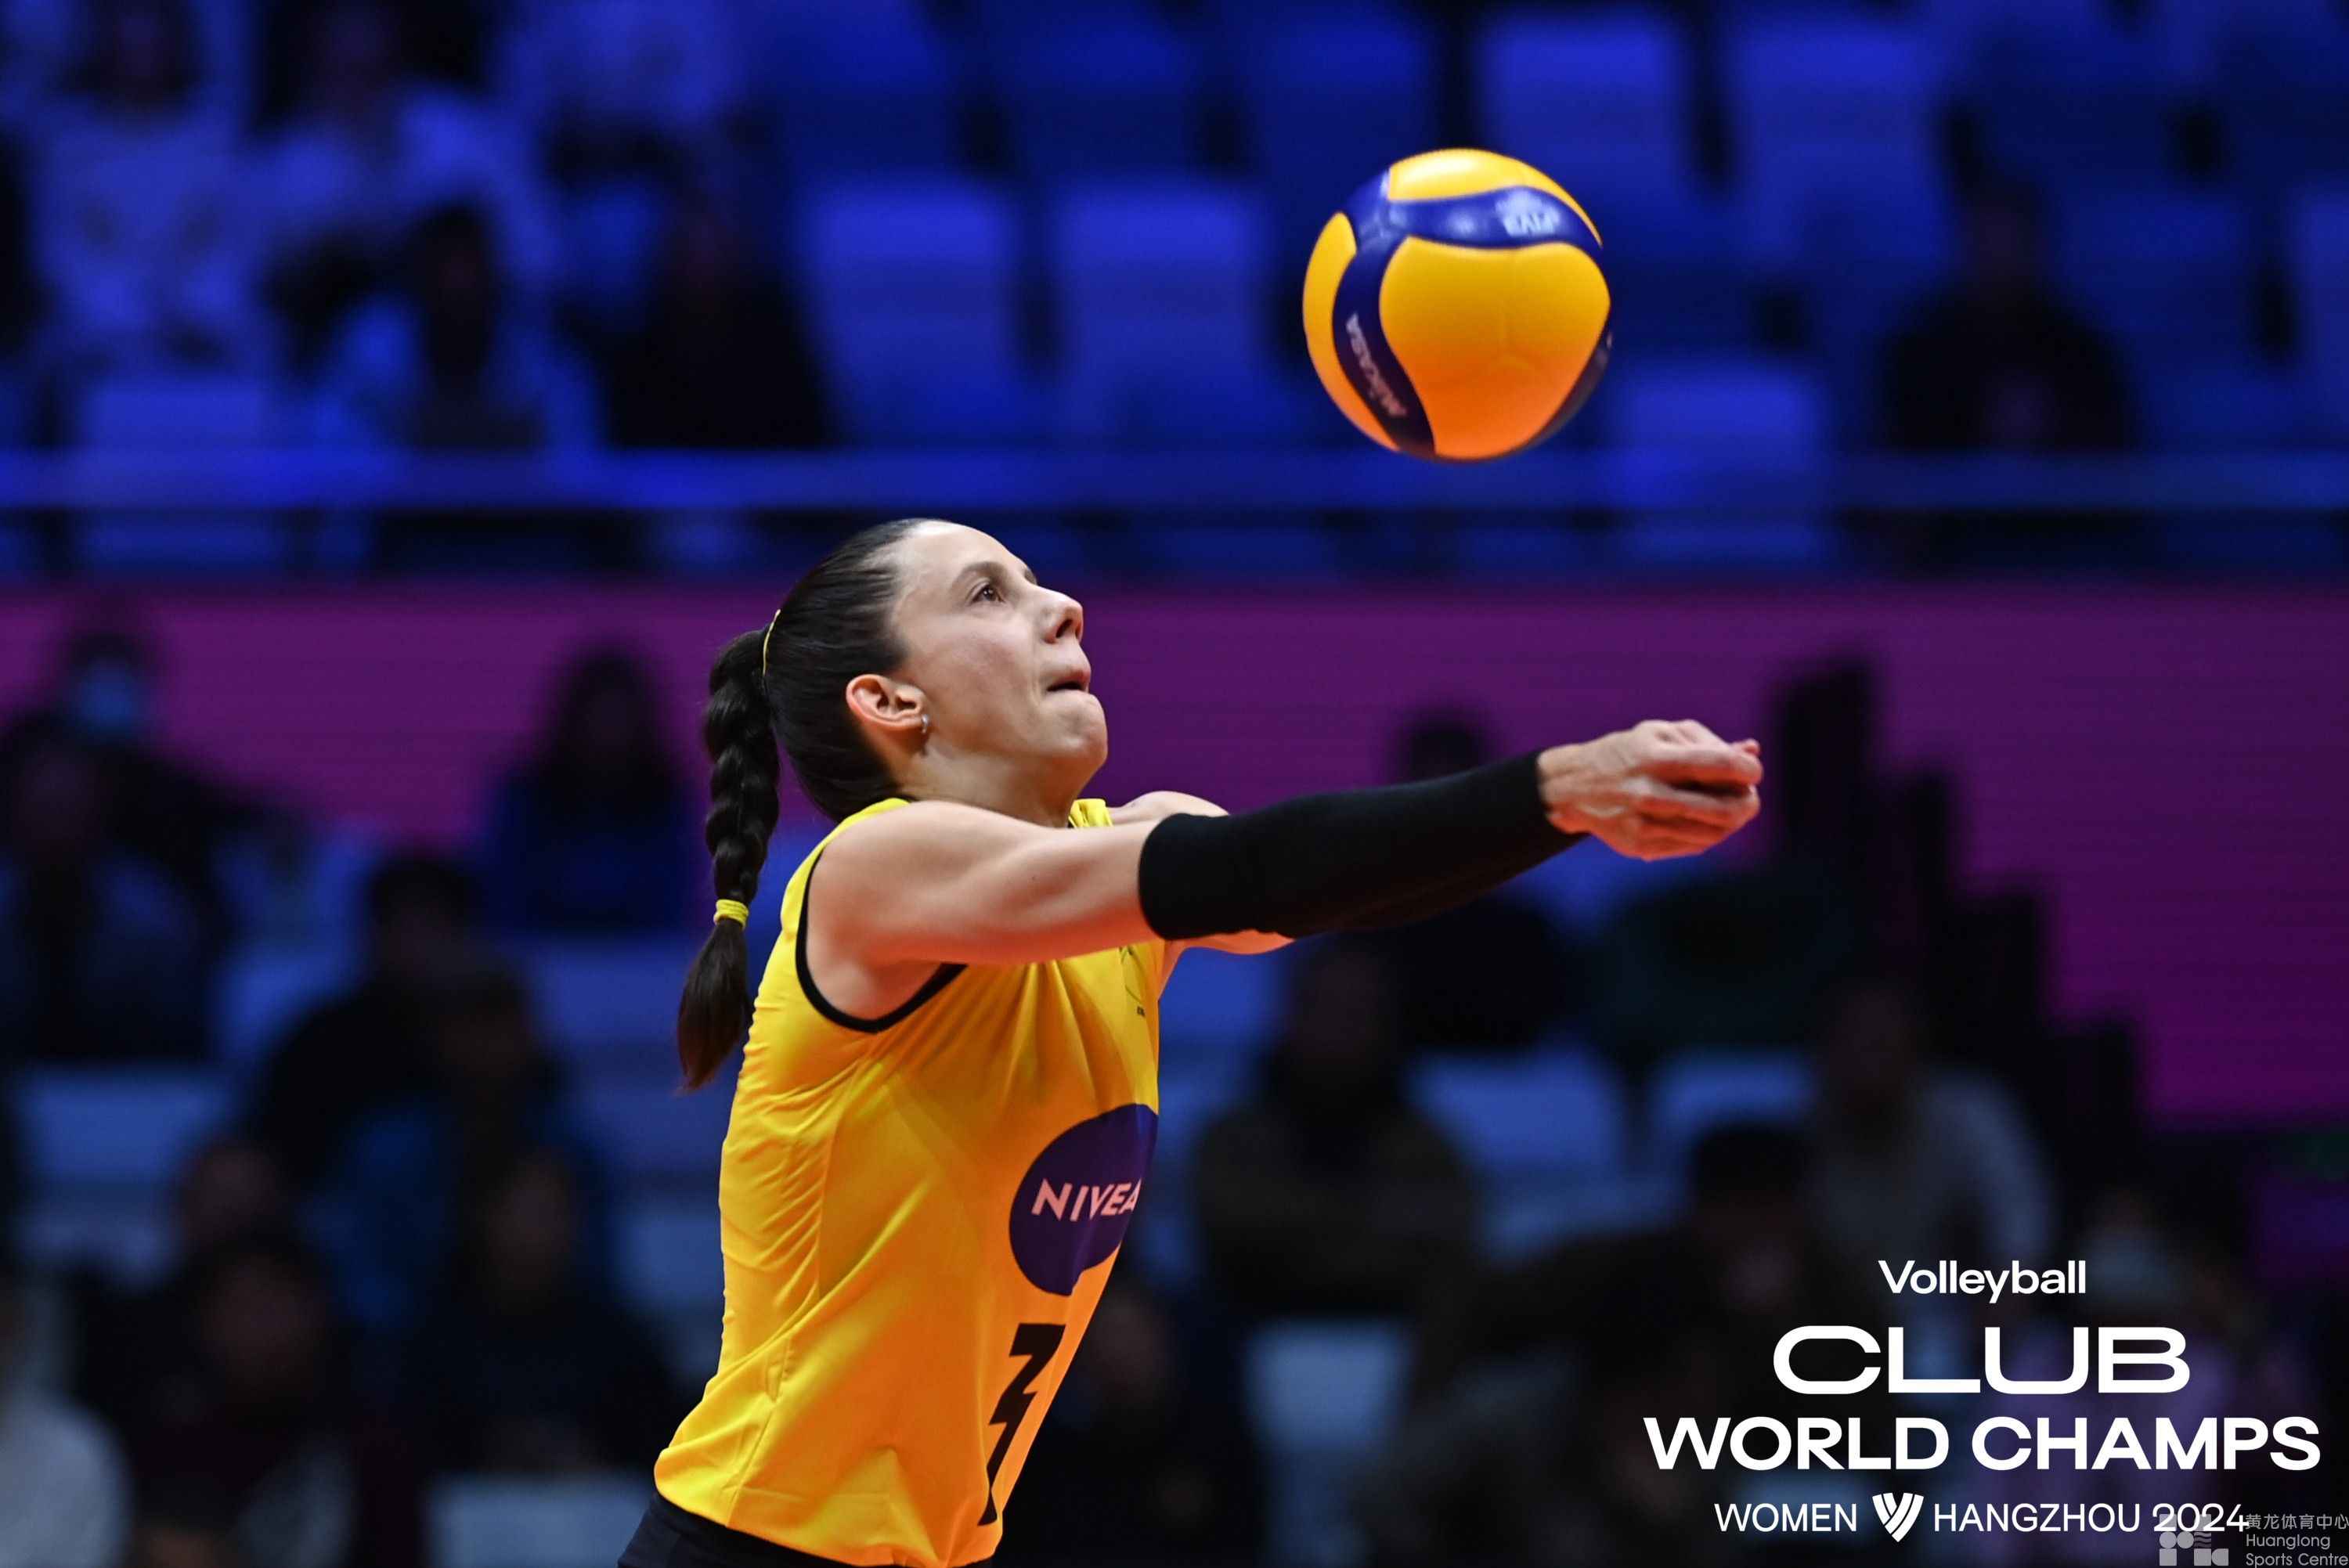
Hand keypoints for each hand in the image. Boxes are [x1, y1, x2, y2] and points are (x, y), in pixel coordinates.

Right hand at [1538, 720, 1761, 860]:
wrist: (1575, 787)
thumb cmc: (1629, 753)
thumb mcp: (1661, 734)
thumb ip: (1706, 741)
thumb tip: (1752, 751)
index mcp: (1655, 758)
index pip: (1720, 766)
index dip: (1748, 770)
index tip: (1752, 771)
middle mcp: (1649, 793)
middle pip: (1723, 809)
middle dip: (1747, 803)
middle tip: (1750, 797)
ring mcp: (1644, 824)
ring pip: (1712, 833)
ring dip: (1732, 822)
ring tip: (1731, 809)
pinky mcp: (1641, 846)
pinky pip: (1694, 846)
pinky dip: (1710, 834)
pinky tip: (1706, 822)